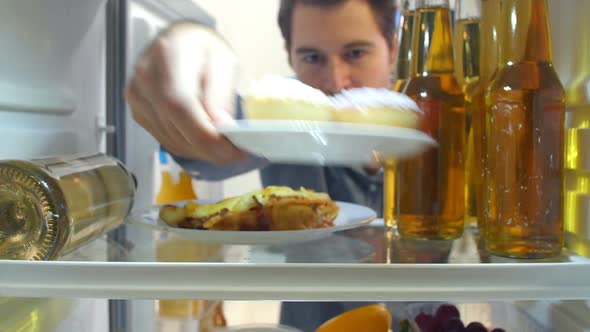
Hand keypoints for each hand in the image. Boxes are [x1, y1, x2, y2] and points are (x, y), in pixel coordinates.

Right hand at [126, 22, 246, 163]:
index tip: (234, 150)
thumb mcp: (224, 60)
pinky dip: (190, 147)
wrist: (178, 41)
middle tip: (238, 152)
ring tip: (225, 145)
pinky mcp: (138, 112)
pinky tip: (205, 138)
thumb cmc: (203, 47)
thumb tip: (221, 127)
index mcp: (168, 56)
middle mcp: (146, 78)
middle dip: (212, 149)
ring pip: (173, 142)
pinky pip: (167, 141)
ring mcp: (138, 97)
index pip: (180, 106)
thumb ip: (221, 93)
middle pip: (176, 129)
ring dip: (202, 151)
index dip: (207, 136)